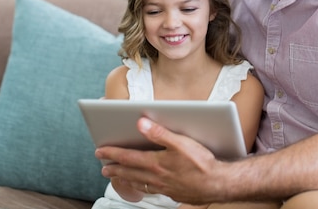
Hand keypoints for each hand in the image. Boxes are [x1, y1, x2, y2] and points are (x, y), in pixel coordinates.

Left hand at [95, 117, 226, 204]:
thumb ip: (160, 133)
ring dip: (126, 179)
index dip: (112, 153)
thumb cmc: (202, 163)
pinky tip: (144, 186)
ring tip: (117, 177)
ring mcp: (164, 187)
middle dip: (115, 169)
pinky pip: (151, 190)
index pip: (128, 157)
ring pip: (139, 183)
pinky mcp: (172, 193)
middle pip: (129, 173)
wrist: (218, 183)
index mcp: (156, 163)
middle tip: (103, 168)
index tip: (100, 151)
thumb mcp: (181, 143)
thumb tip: (140, 124)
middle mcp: (156, 177)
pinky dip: (142, 187)